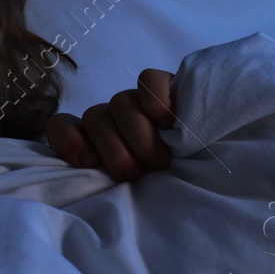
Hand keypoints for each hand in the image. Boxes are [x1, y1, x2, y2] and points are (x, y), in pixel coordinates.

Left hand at [46, 68, 175, 181]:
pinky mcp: (167, 85)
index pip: (62, 126)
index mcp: (97, 140)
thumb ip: (102, 182)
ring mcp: (139, 100)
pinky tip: (166, 121)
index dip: (69, 140)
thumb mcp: (129, 193)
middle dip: (114, 150)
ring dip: (138, 135)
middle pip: (94, 117)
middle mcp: (114, 117)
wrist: (211, 171)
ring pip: (120, 102)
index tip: (89, 163)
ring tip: (160, 161)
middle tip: (136, 174)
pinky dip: (154, 100)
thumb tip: (83, 188)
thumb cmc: (164, 189)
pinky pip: (148, 80)